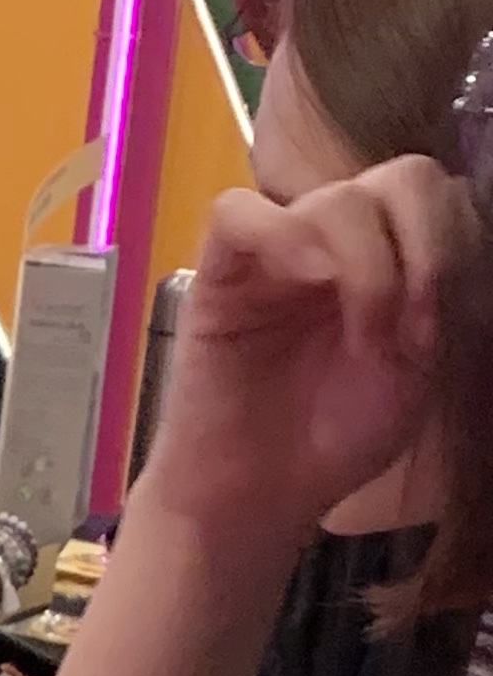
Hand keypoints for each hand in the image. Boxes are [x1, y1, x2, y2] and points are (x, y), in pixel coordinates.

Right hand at [134, 158, 472, 553]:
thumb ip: (441, 299)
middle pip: (404, 176)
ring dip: (370, 266)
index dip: (456, 248)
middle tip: (412, 324)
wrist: (261, 499)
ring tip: (364, 337)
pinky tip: (308, 280)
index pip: (442, 198)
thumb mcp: (419, 370)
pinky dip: (283, 235)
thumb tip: (442, 242)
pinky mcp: (219, 275)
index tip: (440, 329)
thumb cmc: (334, 443)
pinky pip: (238, 213)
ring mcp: (279, 253)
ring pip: (336, 197)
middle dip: (426, 244)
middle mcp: (340, 244)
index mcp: (393, 258)